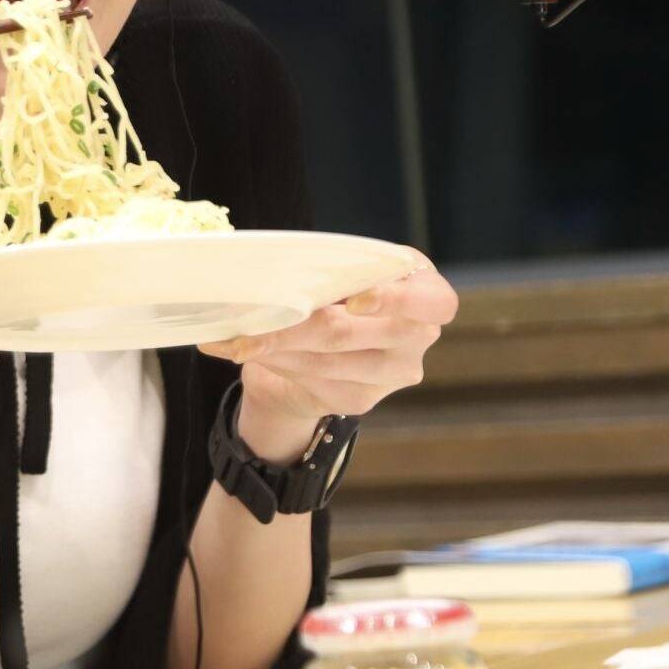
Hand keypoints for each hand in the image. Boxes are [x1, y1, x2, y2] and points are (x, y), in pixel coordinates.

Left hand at [199, 253, 458, 462]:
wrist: (328, 341)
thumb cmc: (341, 289)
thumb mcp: (345, 270)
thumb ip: (331, 270)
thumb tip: (267, 270)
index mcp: (426, 291)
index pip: (433, 303)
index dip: (394, 301)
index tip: (352, 301)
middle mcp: (419, 336)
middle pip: (352, 333)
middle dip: (292, 328)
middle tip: (249, 321)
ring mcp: (393, 373)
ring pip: (324, 361)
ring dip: (272, 347)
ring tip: (235, 338)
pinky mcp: (362, 398)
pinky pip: (312, 381)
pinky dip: (273, 362)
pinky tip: (245, 351)